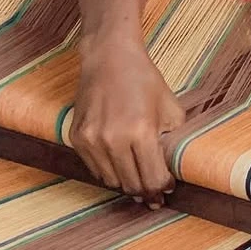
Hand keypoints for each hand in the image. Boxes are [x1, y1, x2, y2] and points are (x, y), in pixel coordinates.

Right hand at [70, 38, 185, 206]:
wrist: (109, 56)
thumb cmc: (142, 78)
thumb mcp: (170, 106)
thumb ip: (173, 138)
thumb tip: (172, 166)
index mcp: (141, 131)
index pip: (152, 178)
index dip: (162, 187)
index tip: (167, 188)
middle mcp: (113, 139)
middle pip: (132, 185)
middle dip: (146, 191)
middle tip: (154, 193)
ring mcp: (92, 140)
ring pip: (112, 181)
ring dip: (126, 183)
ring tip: (137, 178)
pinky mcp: (77, 138)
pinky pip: (95, 169)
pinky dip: (108, 170)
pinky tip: (119, 163)